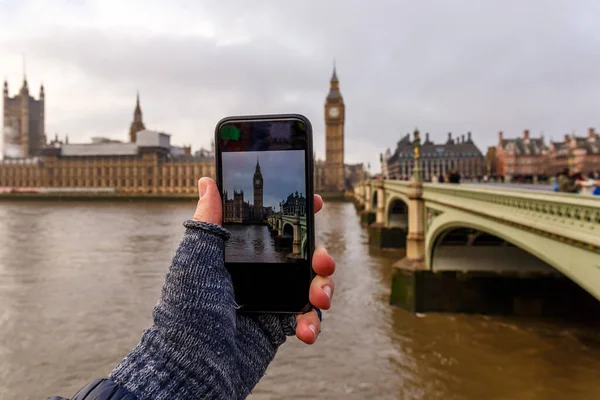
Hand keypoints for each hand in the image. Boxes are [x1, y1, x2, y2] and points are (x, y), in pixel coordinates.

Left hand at [193, 177, 334, 344]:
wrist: (191, 366)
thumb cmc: (187, 310)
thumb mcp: (195, 260)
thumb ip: (207, 221)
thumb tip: (207, 182)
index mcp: (240, 253)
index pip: (272, 226)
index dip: (296, 214)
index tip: (313, 202)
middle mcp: (258, 273)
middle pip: (301, 256)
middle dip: (320, 255)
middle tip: (321, 261)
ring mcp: (270, 299)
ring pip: (310, 285)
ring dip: (323, 288)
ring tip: (320, 299)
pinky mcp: (277, 326)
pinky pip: (305, 319)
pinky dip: (311, 323)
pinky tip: (305, 330)